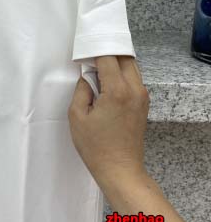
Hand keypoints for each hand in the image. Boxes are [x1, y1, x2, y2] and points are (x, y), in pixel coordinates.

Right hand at [67, 56, 149, 186]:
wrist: (120, 169)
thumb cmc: (95, 146)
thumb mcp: (77, 116)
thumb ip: (81, 89)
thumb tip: (87, 76)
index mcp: (117, 90)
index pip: (108, 57)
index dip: (94, 52)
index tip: (82, 54)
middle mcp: (134, 89)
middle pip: (124, 57)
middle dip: (107, 53)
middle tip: (90, 56)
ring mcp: (142, 96)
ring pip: (131, 66)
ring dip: (116, 62)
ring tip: (97, 67)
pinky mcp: (143, 103)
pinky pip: (134, 79)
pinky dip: (121, 73)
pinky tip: (107, 80)